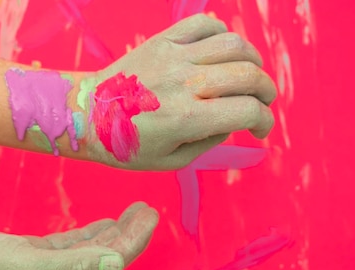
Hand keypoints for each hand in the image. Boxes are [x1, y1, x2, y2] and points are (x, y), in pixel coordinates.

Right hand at [0, 202, 158, 269]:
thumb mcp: (31, 266)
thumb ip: (75, 263)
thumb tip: (117, 262)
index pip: (109, 265)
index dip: (133, 241)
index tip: (150, 218)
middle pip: (105, 257)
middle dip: (129, 234)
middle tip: (149, 210)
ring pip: (91, 249)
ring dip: (114, 231)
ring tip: (136, 212)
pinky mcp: (38, 256)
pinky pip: (73, 245)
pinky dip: (91, 233)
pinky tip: (107, 223)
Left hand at [82, 14, 276, 169]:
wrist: (86, 114)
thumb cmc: (127, 144)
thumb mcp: (171, 161)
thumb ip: (209, 142)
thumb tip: (233, 121)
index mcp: (187, 119)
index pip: (247, 111)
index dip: (265, 121)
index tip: (259, 130)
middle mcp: (185, 83)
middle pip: (248, 75)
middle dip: (267, 91)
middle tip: (262, 103)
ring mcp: (174, 57)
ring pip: (233, 44)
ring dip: (252, 60)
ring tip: (249, 75)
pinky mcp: (163, 40)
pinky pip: (204, 24)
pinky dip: (223, 33)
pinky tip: (222, 52)